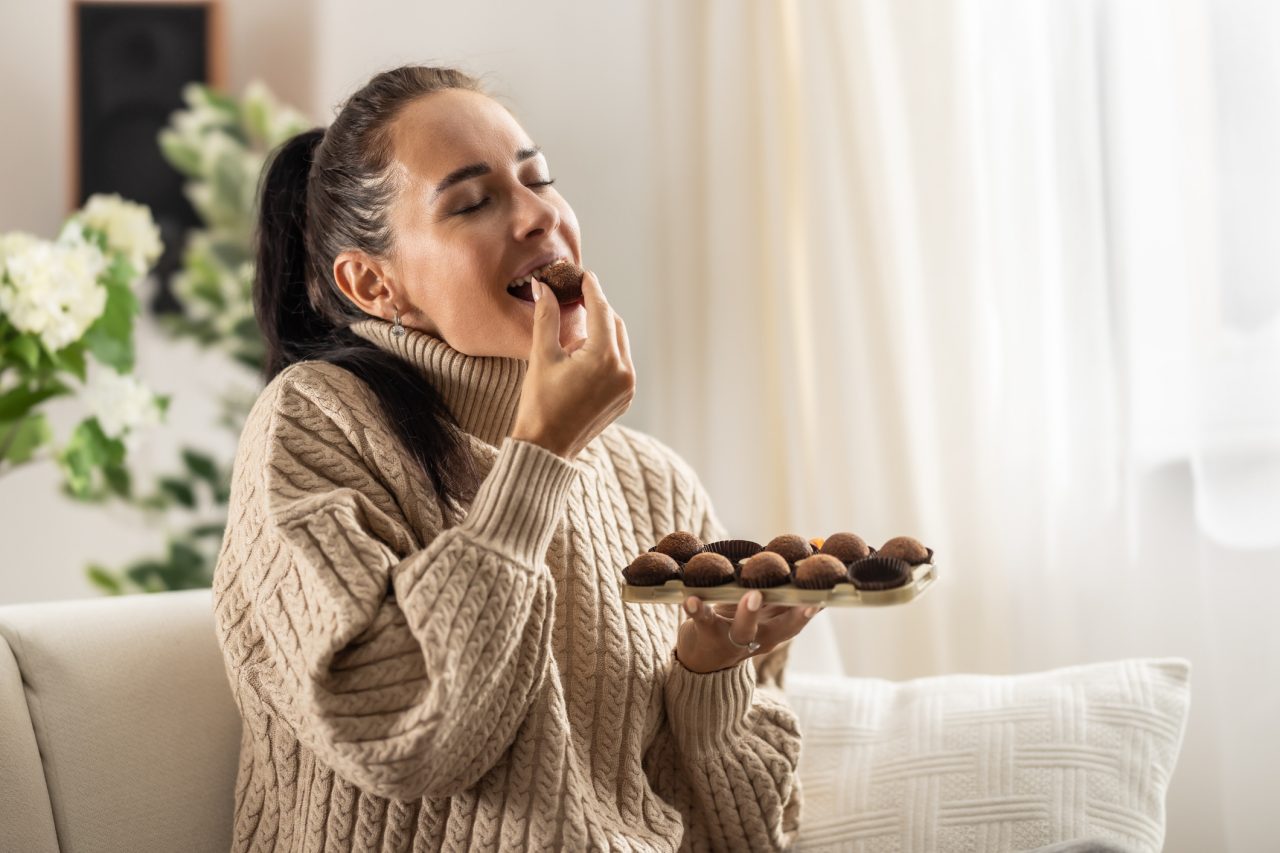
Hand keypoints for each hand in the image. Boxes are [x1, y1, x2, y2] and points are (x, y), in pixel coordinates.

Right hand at [510, 269, 635, 460]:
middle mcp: (624, 371)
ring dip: (602, 332)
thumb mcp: (542, 356)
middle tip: (577, 297)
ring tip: (574, 331)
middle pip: (614, 325)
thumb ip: (547, 317)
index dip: (591, 289)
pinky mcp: (625, 398)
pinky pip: (620, 364)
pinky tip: (583, 355)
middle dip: (597, 309)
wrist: (546, 448)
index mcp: (604, 358)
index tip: (583, 274)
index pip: (601, 310)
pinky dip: (606, 353)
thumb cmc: (539, 404)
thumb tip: (545, 287)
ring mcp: (628, 387)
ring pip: (619, 344)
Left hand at [675, 590, 822, 673]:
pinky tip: (690, 598)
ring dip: (749, 613)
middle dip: (794, 616)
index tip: (827, 598)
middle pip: (779, 629)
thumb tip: (812, 573)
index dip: (812, 612)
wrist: (700, 662)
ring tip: (752, 596)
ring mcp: (732, 639)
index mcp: (773, 632)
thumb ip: (783, 600)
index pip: (798, 622)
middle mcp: (757, 640)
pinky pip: (702, 620)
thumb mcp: (764, 619)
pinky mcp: (706, 634)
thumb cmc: (737, 628)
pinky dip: (696, 609)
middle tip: (805, 601)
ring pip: (744, 629)